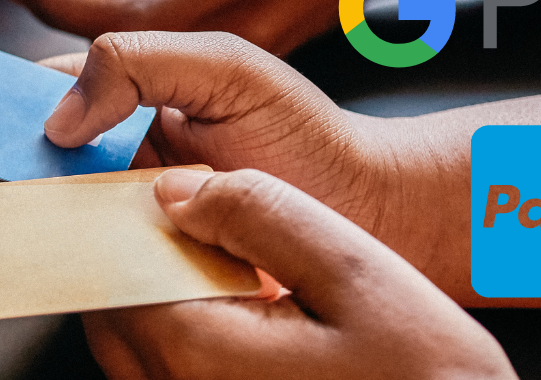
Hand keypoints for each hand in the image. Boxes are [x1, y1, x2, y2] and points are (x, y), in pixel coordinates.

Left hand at [82, 169, 514, 379]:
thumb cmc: (430, 374)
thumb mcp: (355, 272)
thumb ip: (259, 215)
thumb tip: (175, 189)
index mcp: (198, 354)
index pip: (111, 267)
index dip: (120, 214)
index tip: (146, 180)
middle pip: (110, 309)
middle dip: (131, 256)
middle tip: (174, 210)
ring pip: (131, 346)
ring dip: (150, 296)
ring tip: (203, 252)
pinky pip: (165, 373)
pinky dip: (176, 332)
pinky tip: (229, 305)